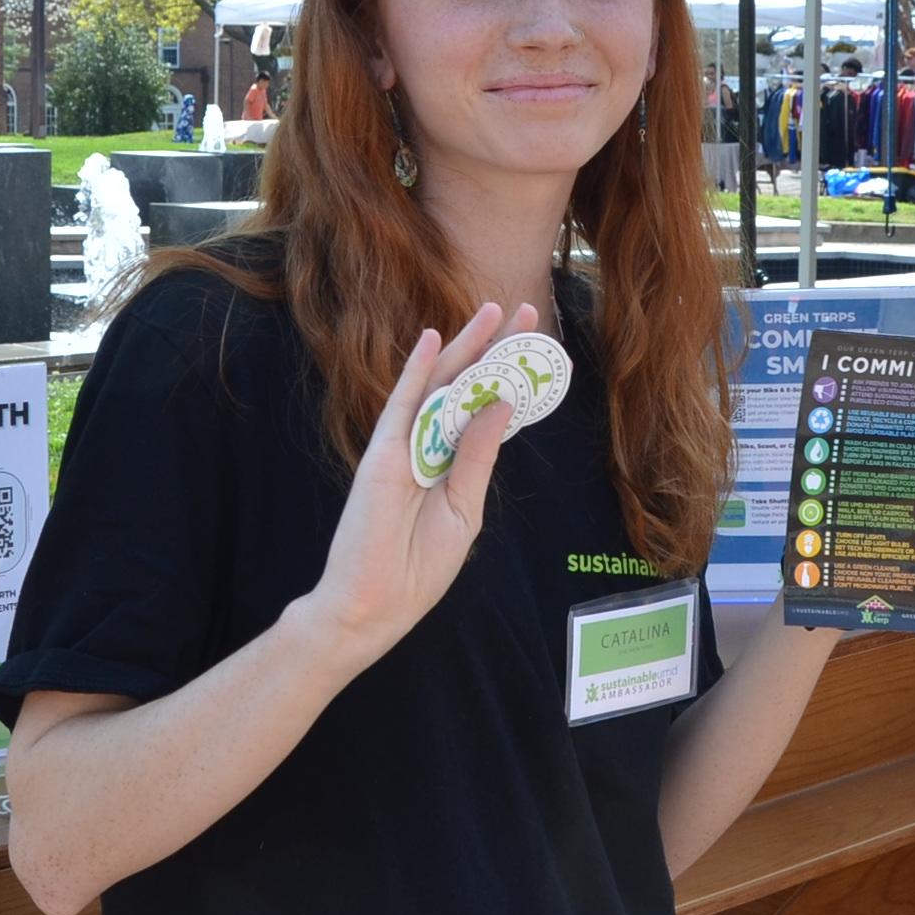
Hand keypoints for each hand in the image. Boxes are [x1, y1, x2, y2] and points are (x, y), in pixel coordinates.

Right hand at [293, 301, 543, 666]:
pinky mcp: (383, 453)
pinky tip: (434, 339)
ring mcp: (406, 447)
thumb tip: (501, 404)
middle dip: (496, 349)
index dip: (510, 378)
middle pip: (468, 388)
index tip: (538, 347)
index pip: (488, 410)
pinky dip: (417, 371)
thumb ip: (479, 456)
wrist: (376, 604)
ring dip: (465, 347)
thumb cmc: (418, 569)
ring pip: (440, 386)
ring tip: (492, 310)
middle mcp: (432, 447)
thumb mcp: (464, 510)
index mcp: (455, 465)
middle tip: (525, 310)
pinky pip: (403, 404)